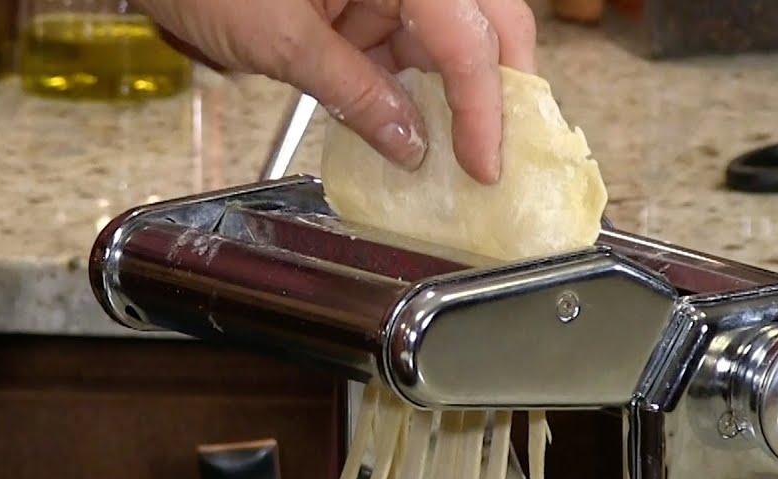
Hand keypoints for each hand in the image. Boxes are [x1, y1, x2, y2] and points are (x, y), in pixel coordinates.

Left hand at [137, 0, 537, 183]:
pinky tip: (411, 136)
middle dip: (497, 90)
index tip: (485, 164)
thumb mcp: (280, 39)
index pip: (466, 34)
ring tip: (454, 159)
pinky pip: (403, 47)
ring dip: (451, 99)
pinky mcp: (361, 2)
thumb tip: (410, 145)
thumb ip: (355, 93)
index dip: (484, 104)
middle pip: (485, 24)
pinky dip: (408, 93)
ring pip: (448, 41)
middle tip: (494, 155)